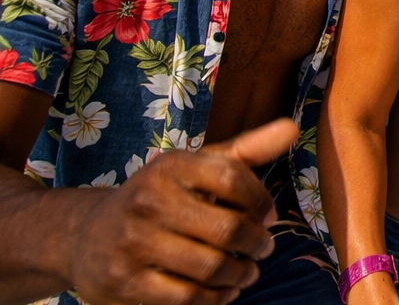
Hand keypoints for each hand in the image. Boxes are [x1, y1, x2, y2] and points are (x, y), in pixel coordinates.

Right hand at [67, 118, 297, 304]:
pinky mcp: (126, 282)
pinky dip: (215, 298)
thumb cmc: (162, 197)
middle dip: (257, 243)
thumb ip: (246, 150)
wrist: (86, 236)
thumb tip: (293, 128)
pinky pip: (186, 297)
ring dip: (240, 274)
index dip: (260, 200)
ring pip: (210, 266)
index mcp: (170, 166)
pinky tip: (224, 292)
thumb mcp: (197, 167)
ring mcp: (134, 243)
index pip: (232, 177)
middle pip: (226, 228)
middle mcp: (148, 200)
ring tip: (248, 272)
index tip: (268, 215)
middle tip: (264, 248)